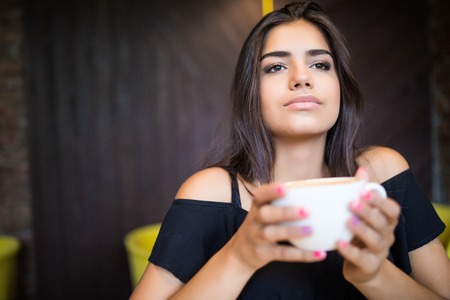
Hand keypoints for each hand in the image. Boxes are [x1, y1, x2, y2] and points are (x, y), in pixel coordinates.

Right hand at [229, 183, 326, 270]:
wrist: (240, 252)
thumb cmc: (261, 226)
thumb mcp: (264, 212)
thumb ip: (282, 203)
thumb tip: (317, 193)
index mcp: (257, 207)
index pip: (260, 196)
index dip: (271, 191)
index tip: (285, 187)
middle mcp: (254, 221)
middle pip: (265, 214)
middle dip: (284, 212)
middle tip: (306, 210)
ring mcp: (256, 238)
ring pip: (271, 234)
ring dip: (292, 231)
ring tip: (311, 230)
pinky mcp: (263, 254)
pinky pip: (283, 254)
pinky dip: (302, 255)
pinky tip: (319, 253)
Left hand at [337, 167, 400, 284]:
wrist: (363, 268)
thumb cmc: (361, 234)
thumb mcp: (363, 214)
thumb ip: (362, 193)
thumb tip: (361, 168)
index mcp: (386, 221)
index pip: (392, 209)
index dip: (380, 200)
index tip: (365, 191)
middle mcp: (387, 235)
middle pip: (382, 223)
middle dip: (369, 212)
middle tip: (352, 202)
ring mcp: (379, 251)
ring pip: (375, 240)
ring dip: (361, 229)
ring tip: (347, 221)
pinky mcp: (369, 265)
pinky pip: (361, 258)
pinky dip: (350, 251)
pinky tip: (339, 243)